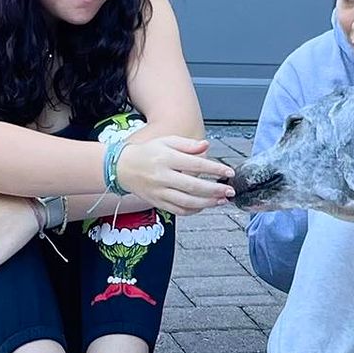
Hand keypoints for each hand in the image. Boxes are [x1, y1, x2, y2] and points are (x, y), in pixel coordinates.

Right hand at [114, 135, 234, 215]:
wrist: (123, 167)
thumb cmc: (149, 152)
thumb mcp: (167, 141)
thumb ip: (188, 144)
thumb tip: (207, 146)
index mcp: (166, 157)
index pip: (195, 164)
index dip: (214, 169)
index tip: (229, 172)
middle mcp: (162, 176)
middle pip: (192, 186)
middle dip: (214, 190)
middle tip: (230, 191)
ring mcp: (159, 191)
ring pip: (186, 202)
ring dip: (207, 203)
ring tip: (222, 201)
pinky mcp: (157, 202)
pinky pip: (178, 211)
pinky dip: (194, 211)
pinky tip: (204, 206)